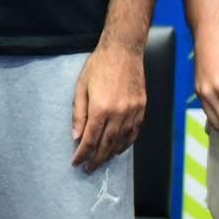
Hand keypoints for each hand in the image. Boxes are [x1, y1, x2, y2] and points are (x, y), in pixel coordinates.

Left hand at [71, 38, 146, 170]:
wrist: (123, 50)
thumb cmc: (99, 66)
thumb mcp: (81, 88)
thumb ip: (79, 114)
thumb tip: (77, 137)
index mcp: (100, 108)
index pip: (90, 139)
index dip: (82, 154)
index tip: (76, 162)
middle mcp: (118, 112)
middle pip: (106, 144)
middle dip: (96, 159)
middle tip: (89, 168)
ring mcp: (132, 111)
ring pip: (122, 141)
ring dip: (111, 154)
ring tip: (102, 160)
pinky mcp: (142, 107)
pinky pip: (134, 132)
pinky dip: (126, 143)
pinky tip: (119, 148)